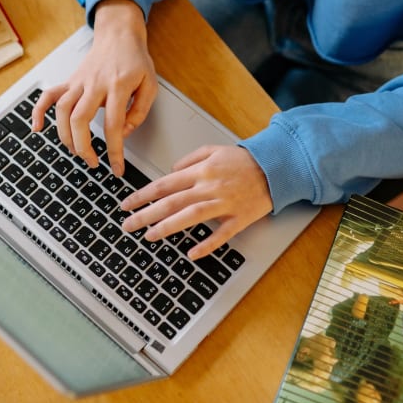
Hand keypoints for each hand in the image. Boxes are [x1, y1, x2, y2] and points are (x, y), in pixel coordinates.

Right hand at [31, 0, 157, 175]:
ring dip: (65, 136)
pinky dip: (38, 111)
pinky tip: (37, 127)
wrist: (119, 35)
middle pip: (80, 119)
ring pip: (62, 110)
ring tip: (76, 152)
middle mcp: (94, 84)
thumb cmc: (135, 60)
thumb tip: (124, 133)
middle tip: (92, 162)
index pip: (114, 125)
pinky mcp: (69, 81)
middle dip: (83, 147)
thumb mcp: (150, 85)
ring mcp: (78, 82)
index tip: (116, 168)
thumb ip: (140, 111)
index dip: (114, 150)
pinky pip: (48, 95)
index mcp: (118, 86)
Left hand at [120, 145, 272, 258]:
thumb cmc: (244, 160)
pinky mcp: (240, 217)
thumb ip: (190, 159)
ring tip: (149, 235)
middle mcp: (209, 186)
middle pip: (172, 201)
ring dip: (168, 227)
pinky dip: (207, 244)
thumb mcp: (214, 149)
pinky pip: (222, 233)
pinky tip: (192, 253)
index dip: (143, 195)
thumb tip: (171, 171)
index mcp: (201, 171)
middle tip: (128, 224)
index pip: (165, 184)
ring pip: (191, 216)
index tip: (127, 204)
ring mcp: (224, 203)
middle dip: (146, 214)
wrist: (275, 167)